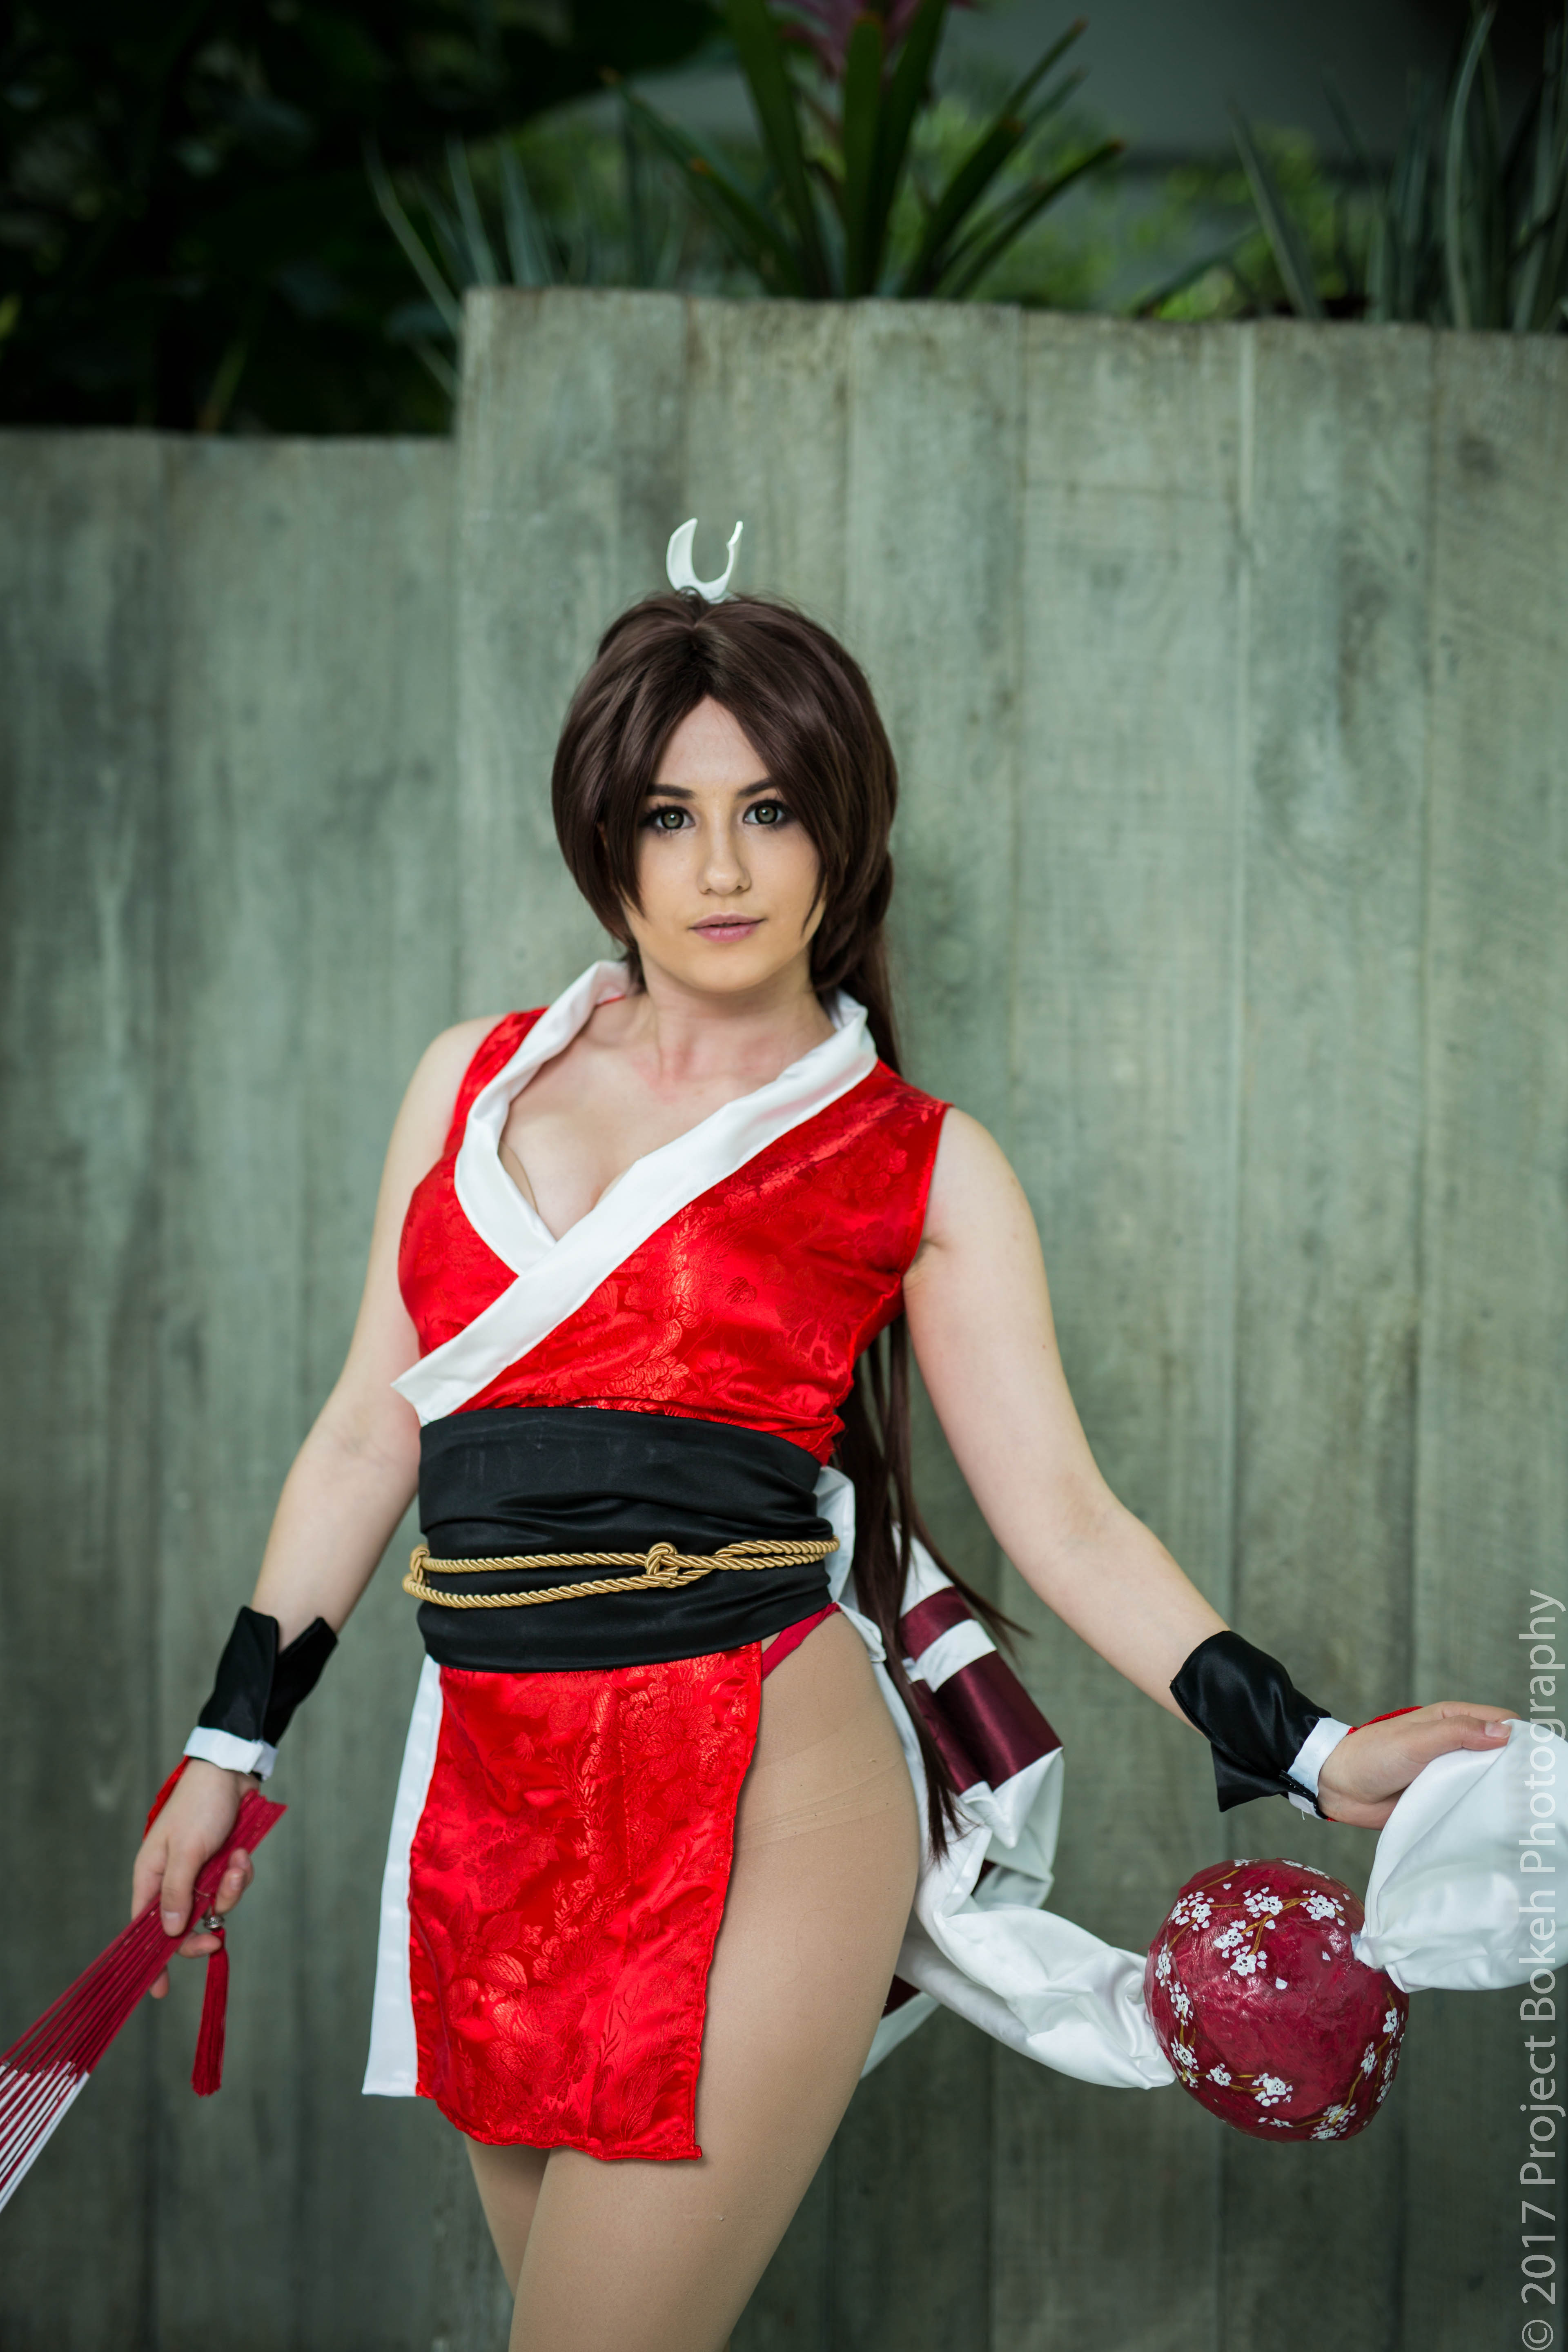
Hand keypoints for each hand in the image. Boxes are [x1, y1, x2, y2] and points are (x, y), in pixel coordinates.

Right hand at [131, 1759, 257, 1998]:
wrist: (230, 1774)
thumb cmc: (200, 1807)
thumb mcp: (185, 1850)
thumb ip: (177, 1891)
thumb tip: (170, 1932)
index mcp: (151, 1877)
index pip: (144, 1928)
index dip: (152, 1959)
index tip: (159, 1991)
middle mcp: (172, 1879)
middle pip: (185, 1926)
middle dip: (205, 1932)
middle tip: (218, 1939)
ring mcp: (199, 1873)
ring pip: (215, 1907)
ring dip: (230, 1891)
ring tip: (237, 1863)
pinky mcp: (222, 1865)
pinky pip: (233, 1887)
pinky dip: (241, 1875)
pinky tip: (243, 1853)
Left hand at [1317, 1701, 1516, 1828]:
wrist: (1338, 1786)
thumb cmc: (1373, 1754)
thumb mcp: (1416, 1739)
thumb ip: (1457, 1733)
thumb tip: (1504, 1731)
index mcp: (1452, 1720)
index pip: (1501, 1722)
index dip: (1520, 1737)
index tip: (1535, 1761)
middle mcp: (1455, 1746)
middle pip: (1499, 1755)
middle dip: (1514, 1770)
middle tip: (1530, 1793)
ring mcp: (1448, 1774)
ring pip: (1486, 1781)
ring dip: (1497, 1793)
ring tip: (1518, 1812)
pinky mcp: (1440, 1799)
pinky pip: (1467, 1804)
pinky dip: (1479, 1811)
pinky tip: (1492, 1824)